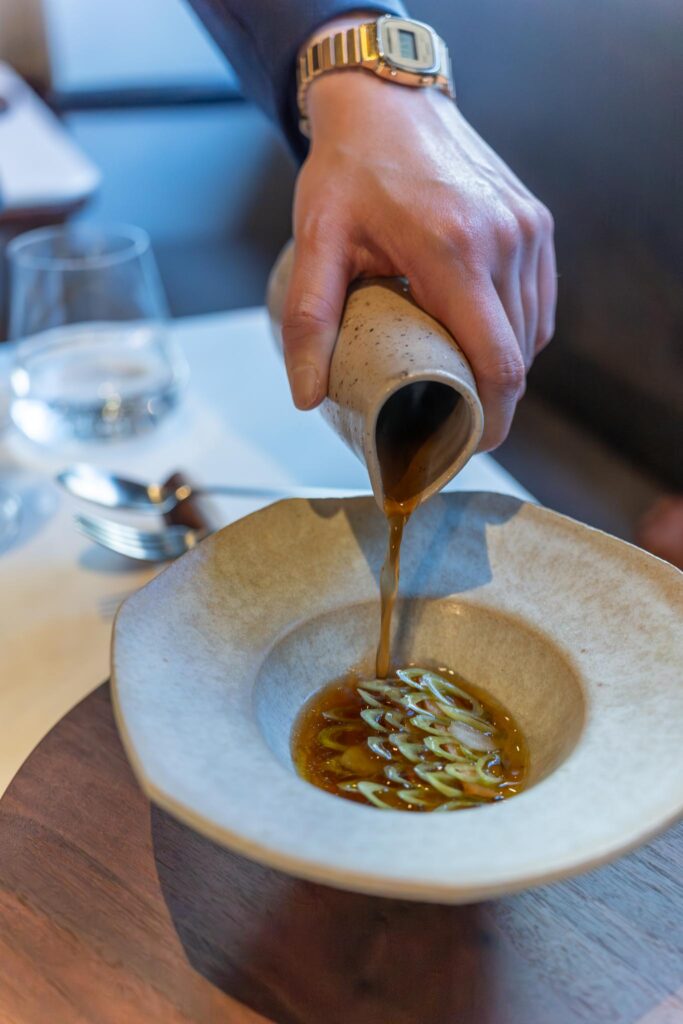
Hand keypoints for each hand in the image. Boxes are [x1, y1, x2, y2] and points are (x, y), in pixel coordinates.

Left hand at [282, 55, 555, 449]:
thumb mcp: (315, 242)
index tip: (468, 445)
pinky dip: (519, 331)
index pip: (498, 363)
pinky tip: (485, 340)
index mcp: (454, 252)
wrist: (385, 100)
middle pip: (519, 356)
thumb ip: (309, 321)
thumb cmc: (346, 171)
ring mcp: (527, 229)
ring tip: (464, 386)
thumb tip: (305, 397)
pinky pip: (540, 300)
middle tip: (453, 421)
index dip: (492, 419)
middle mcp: (504, 241)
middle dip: (493, 401)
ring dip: (505, 367)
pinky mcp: (535, 220)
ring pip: (535, 331)